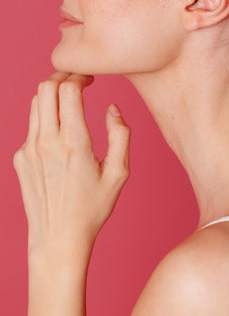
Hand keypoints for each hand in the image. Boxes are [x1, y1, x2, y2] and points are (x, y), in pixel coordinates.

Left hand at [13, 73, 130, 263]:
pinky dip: (45, 118)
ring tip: (68, 99)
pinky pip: (31, 127)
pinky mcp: (20, 159)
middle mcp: (47, 142)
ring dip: (51, 94)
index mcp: (74, 143)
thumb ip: (121, 135)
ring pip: (35, 103)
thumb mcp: (119, 174)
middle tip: (77, 80)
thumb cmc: (92, 208)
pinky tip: (59, 131)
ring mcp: (29, 150)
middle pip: (46, 88)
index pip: (68, 89)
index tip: (90, 78)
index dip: (80, 76)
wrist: (58, 238)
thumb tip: (113, 109)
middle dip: (62, 76)